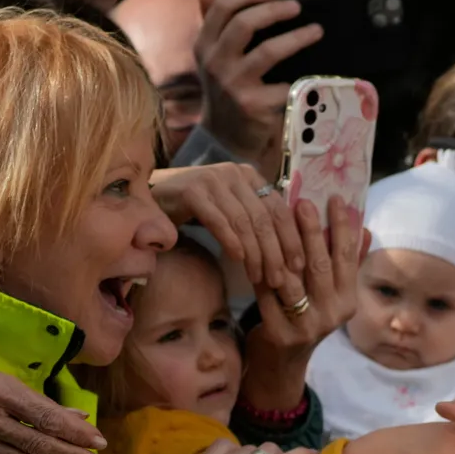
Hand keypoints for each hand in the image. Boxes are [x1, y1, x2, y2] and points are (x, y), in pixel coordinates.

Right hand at [150, 163, 304, 286]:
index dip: (291, 238)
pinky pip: (218, 220)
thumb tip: (287, 250)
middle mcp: (234, 173)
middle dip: (275, 253)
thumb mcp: (232, 208)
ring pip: (244, 222)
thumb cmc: (197, 207)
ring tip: (258, 277)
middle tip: (279, 280)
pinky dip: (231, 241)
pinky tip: (238, 260)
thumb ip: (255, 219)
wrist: (155, 196)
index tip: (299, 265)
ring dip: (254, 254)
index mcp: (250, 176)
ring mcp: (213, 180)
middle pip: (263, 218)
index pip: (279, 209)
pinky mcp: (192, 191)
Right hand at [194, 0, 323, 181]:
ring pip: (268, 51)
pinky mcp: (253, 106)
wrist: (225, 138)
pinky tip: (314, 73)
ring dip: (297, 38)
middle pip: (244, 24)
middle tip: (297, 7)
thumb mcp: (212, 58)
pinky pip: (284, 84)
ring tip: (316, 31)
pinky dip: (301, 78)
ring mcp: (233, 86)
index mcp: (204, 46)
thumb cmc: (225, 90)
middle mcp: (215, 64)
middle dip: (274, 10)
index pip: (223, 8)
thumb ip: (212, 24)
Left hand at [241, 197, 368, 410]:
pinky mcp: (280, 334)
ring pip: (294, 279)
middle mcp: (332, 314)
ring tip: (274, 221)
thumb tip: (366, 229)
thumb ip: (347, 265)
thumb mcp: (331, 296)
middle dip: (311, 231)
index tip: (335, 198)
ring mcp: (307, 326)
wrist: (281, 365)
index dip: (343, 226)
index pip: (348, 258)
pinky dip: (259, 272)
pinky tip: (251, 249)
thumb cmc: (305, 319)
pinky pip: (267, 295)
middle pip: (320, 265)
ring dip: (283, 248)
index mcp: (348, 301)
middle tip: (302, 202)